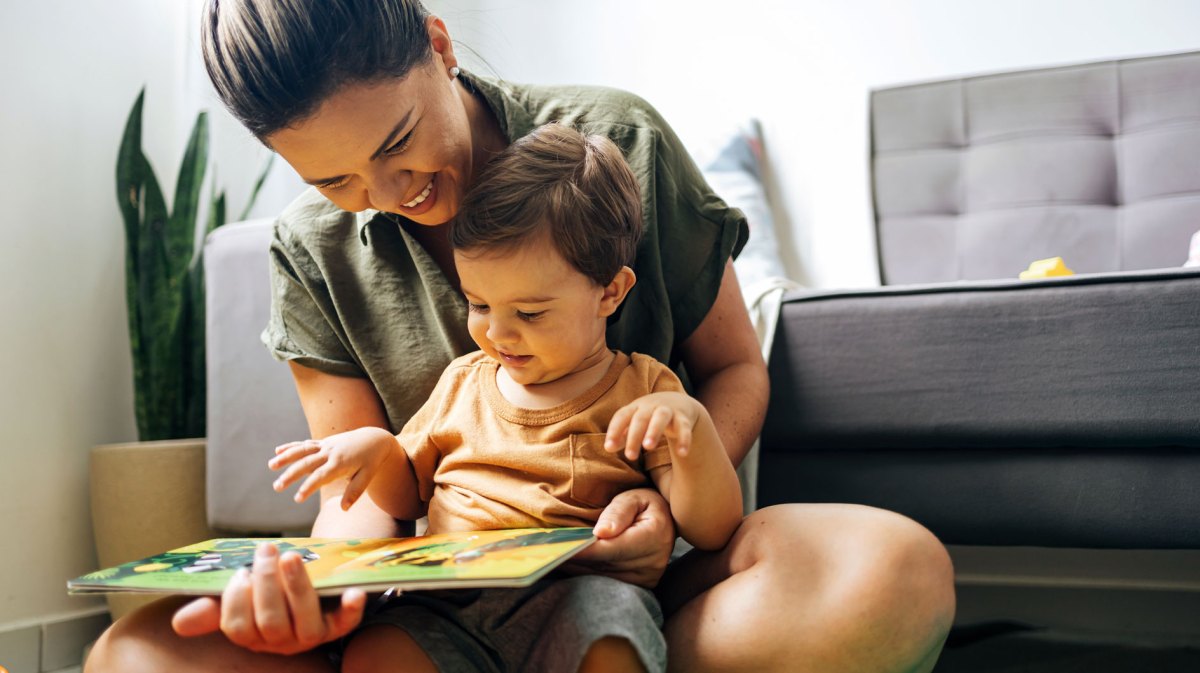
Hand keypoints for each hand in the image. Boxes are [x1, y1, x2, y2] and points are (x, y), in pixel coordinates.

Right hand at [171, 542, 365, 653]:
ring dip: (297, 588)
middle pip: (271, 622)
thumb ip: (213, 607)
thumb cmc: (269, 592)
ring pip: (303, 621)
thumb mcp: (241, 597)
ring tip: (290, 556)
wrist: (312, 587)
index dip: (237, 601)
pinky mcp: (338, 625)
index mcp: (254, 634)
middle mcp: (281, 641)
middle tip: (266, 550)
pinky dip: (351, 609)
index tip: (240, 572)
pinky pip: (346, 623)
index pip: (239, 627)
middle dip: (267, 585)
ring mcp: (311, 635)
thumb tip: (179, 623)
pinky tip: (354, 591)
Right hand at [269, 427, 396, 509]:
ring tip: (271, 465)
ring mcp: (325, 446)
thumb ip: (355, 491)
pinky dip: (292, 446)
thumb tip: (344, 509)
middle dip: (291, 475)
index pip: (320, 476)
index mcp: (340, 463)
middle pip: (307, 464)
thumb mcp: (368, 476)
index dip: (308, 487)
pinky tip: (277, 450)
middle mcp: (330, 453)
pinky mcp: (323, 443)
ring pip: (303, 450)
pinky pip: (306, 444)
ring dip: (286, 457)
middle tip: (277, 487)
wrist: (375, 439)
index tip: (297, 498)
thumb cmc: (371, 460)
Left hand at [561, 488, 674, 587]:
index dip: (584, 550)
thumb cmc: (646, 503)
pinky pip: (607, 583)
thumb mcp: (634, 497)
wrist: (667, 522)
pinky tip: (568, 565)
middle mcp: (652, 563)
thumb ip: (618, 512)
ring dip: (577, 569)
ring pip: (603, 577)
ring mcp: (647, 578)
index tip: (559, 548)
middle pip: (604, 565)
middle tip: (545, 554)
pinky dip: (587, 574)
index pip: (611, 548)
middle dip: (574, 559)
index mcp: (654, 536)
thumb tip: (601, 532)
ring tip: (551, 559)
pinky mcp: (640, 586)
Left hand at [605, 392, 701, 460]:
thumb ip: (621, 435)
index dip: (615, 430)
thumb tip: (608, 448)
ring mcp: (668, 410)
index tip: (609, 448)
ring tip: (648, 447)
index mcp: (635, 407)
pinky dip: (684, 439)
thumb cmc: (648, 416)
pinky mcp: (683, 417)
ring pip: (660, 417)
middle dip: (634, 436)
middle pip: (640, 418)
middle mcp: (650, 406)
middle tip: (630, 456)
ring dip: (654, 431)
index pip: (622, 416)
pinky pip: (684, 428)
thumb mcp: (634, 422)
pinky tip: (682, 453)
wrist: (677, 402)